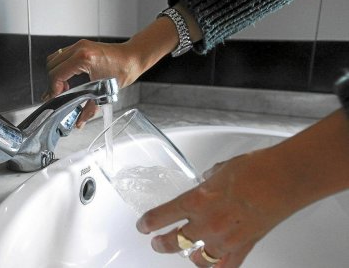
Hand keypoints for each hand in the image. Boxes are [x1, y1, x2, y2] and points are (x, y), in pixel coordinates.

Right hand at [44, 39, 142, 127]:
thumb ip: (89, 109)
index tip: (56, 98)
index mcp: (84, 58)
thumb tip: (79, 123)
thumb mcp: (105, 92)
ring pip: (54, 60)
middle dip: (53, 83)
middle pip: (51, 66)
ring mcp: (79, 45)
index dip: (53, 89)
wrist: (134, 57)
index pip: (56, 73)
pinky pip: (61, 56)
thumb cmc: (124, 70)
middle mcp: (79, 48)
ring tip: (65, 88)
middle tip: (60, 96)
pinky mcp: (81, 46)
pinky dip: (61, 68)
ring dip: (56, 75)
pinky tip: (69, 79)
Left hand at [136, 148, 301, 267]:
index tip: (143, 226)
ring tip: (185, 253)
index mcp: (197, 199)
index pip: (161, 216)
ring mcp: (224, 239)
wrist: (284, 178)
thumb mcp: (222, 168)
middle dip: (160, 244)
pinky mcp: (243, 247)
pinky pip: (224, 267)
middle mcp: (206, 222)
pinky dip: (215, 267)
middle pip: (172, 241)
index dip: (147, 223)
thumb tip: (208, 179)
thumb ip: (210, 178)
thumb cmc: (256, 168)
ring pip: (196, 259)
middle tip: (157, 243)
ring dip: (187, 256)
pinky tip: (211, 264)